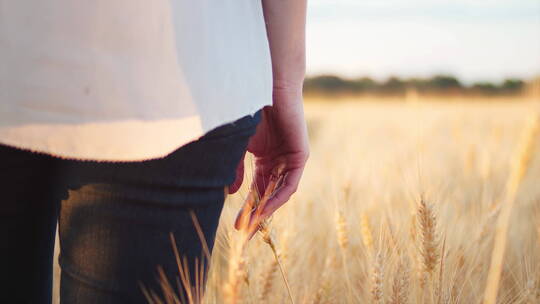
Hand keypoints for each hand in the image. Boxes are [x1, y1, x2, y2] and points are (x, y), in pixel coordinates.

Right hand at [229, 86, 308, 228]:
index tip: (236, 226)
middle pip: (268, 194)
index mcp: (264, 159)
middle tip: (244, 233)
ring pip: (279, 191)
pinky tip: (266, 209)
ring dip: (266, 210)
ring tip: (252, 226)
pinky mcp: (300, 155)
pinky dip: (278, 196)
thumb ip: (234, 169)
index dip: (246, 208)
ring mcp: (290, 159)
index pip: (256, 189)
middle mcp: (278, 161)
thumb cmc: (249, 111)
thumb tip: (230, 193)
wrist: (265, 87)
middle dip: (256, 214)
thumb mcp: (237, 147)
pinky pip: (290, 183)